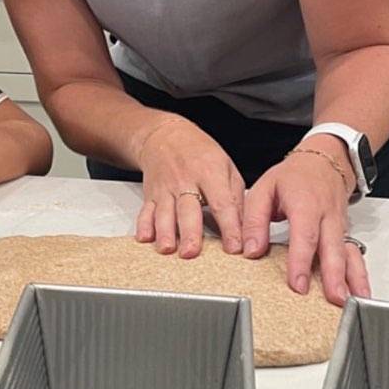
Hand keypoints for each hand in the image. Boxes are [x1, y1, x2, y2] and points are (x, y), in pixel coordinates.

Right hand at [135, 116, 244, 257]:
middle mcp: (185, 181)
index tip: (235, 247)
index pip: (222, 203)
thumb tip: (245, 228)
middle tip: (192, 253)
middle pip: (188, 210)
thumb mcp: (226, 166)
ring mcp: (165, 188)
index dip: (229, 227)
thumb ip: (236, 197)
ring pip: (164, 213)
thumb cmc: (199, 153)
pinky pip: (145, 211)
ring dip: (165, 232)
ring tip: (168, 249)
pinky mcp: (150, 195)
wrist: (166, 136)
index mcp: (209, 173)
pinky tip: (145, 238)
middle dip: (189, 232)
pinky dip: (143, 225)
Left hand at [242, 154, 369, 305]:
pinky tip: (359, 293)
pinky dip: (360, 275)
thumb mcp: (264, 189)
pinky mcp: (346, 234)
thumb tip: (250, 250)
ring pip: (349, 254)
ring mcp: (340, 226)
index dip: (301, 261)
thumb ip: (254, 220)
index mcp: (305, 204)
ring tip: (350, 301)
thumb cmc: (294, 177)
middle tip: (333, 298)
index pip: (304, 235)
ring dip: (353, 279)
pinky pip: (355, 255)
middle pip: (333, 248)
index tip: (297, 284)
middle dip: (334, 276)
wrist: (325, 161)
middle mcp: (327, 216)